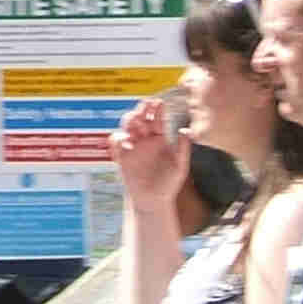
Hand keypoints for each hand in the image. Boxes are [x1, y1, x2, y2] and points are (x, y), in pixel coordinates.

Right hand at [110, 97, 191, 211]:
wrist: (153, 200)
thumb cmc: (169, 184)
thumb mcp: (180, 166)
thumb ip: (183, 148)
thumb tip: (186, 130)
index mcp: (160, 139)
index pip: (157, 120)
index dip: (157, 110)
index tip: (158, 102)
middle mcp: (145, 141)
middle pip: (140, 119)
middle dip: (141, 110)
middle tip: (144, 105)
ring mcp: (133, 148)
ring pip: (127, 127)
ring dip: (129, 120)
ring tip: (136, 120)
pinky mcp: (122, 157)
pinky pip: (116, 142)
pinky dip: (119, 139)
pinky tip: (128, 143)